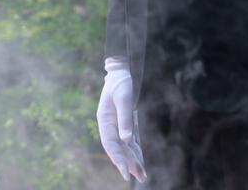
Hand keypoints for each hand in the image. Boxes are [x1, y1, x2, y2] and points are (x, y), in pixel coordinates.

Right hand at [96, 57, 147, 182]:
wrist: (122, 71)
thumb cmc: (122, 83)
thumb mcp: (124, 98)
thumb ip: (125, 118)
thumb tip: (127, 140)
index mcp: (104, 120)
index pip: (111, 145)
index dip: (118, 160)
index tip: (126, 174)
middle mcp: (109, 125)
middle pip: (118, 149)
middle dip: (128, 164)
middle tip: (139, 177)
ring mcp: (117, 125)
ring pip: (125, 147)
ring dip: (133, 160)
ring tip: (142, 175)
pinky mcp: (125, 123)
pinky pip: (130, 141)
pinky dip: (135, 151)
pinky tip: (140, 161)